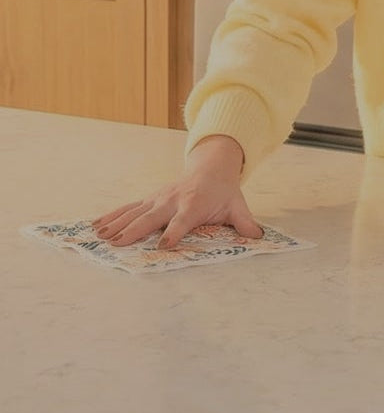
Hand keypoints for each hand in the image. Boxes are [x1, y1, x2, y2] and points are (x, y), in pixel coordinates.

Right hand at [92, 135, 262, 248]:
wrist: (210, 167)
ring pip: (134, 211)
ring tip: (100, 237)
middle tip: (117, 244)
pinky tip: (96, 225)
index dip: (174, 233)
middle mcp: (172, 200)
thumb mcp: (237, 205)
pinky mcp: (150, 198)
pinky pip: (129, 207)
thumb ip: (245, 222)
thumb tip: (259, 237)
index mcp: (193, 204)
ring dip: (117, 224)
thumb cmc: (223, 191)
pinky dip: (112, 216)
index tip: (163, 246)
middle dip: (135, 230)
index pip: (182, 221)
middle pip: (152, 217)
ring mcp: (158, 198)